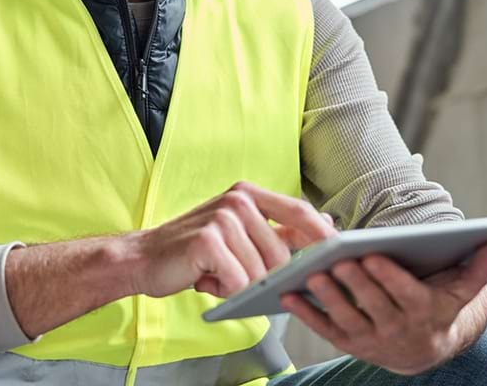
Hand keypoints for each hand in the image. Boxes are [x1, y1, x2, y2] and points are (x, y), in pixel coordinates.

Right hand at [125, 181, 337, 298]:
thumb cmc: (194, 251)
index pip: (300, 212)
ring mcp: (223, 217)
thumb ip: (279, 231)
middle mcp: (237, 200)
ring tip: (216, 276)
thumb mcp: (239, 233)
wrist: (144, 258)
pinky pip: (238, 281)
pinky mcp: (208, 240)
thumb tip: (325, 225)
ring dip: (241, 286)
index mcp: (248, 194)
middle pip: (282, 254)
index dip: (323, 235)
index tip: (343, 252)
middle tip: (236, 278)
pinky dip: (226, 291)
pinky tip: (206, 281)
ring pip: (260, 271)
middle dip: (266, 277)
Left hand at [281, 240, 486, 374]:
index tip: (373, 254)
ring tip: (312, 274)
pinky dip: (306, 314)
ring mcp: (371, 339)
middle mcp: (397, 328)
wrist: (424, 350)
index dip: (388, 276)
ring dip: (328, 298)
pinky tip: (288, 295)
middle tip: (336, 259)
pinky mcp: (349, 343)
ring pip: (346, 318)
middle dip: (354, 281)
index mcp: (423, 311)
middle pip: (373, 304)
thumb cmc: (438, 306)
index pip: (406, 294)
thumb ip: (477, 267)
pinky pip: (325, 330)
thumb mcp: (459, 290)